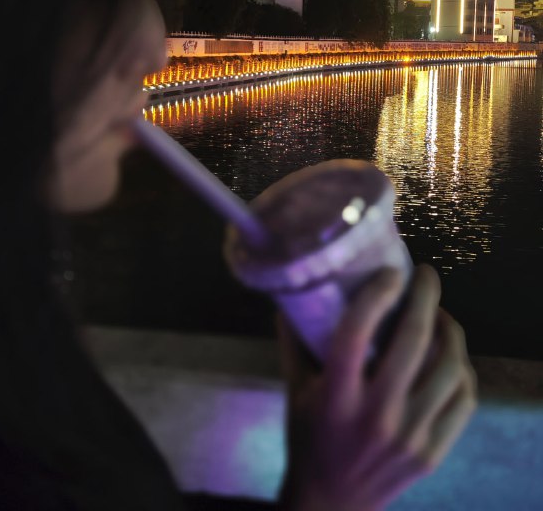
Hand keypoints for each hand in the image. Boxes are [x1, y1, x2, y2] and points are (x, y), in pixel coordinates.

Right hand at [277, 265, 476, 510]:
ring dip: (450, 332)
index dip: (376, 295)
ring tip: (440, 316)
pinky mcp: (432, 453)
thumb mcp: (295, 387)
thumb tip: (295, 288)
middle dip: (425, 297)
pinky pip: (463, 400)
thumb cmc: (308, 436)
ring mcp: (409, 438)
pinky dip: (462, 370)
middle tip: (426, 276)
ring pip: (449, 369)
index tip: (390, 271)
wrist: (331, 503)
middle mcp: (375, 417)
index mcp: (335, 398)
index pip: (355, 333)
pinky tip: (451, 357)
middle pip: (413, 342)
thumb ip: (295, 338)